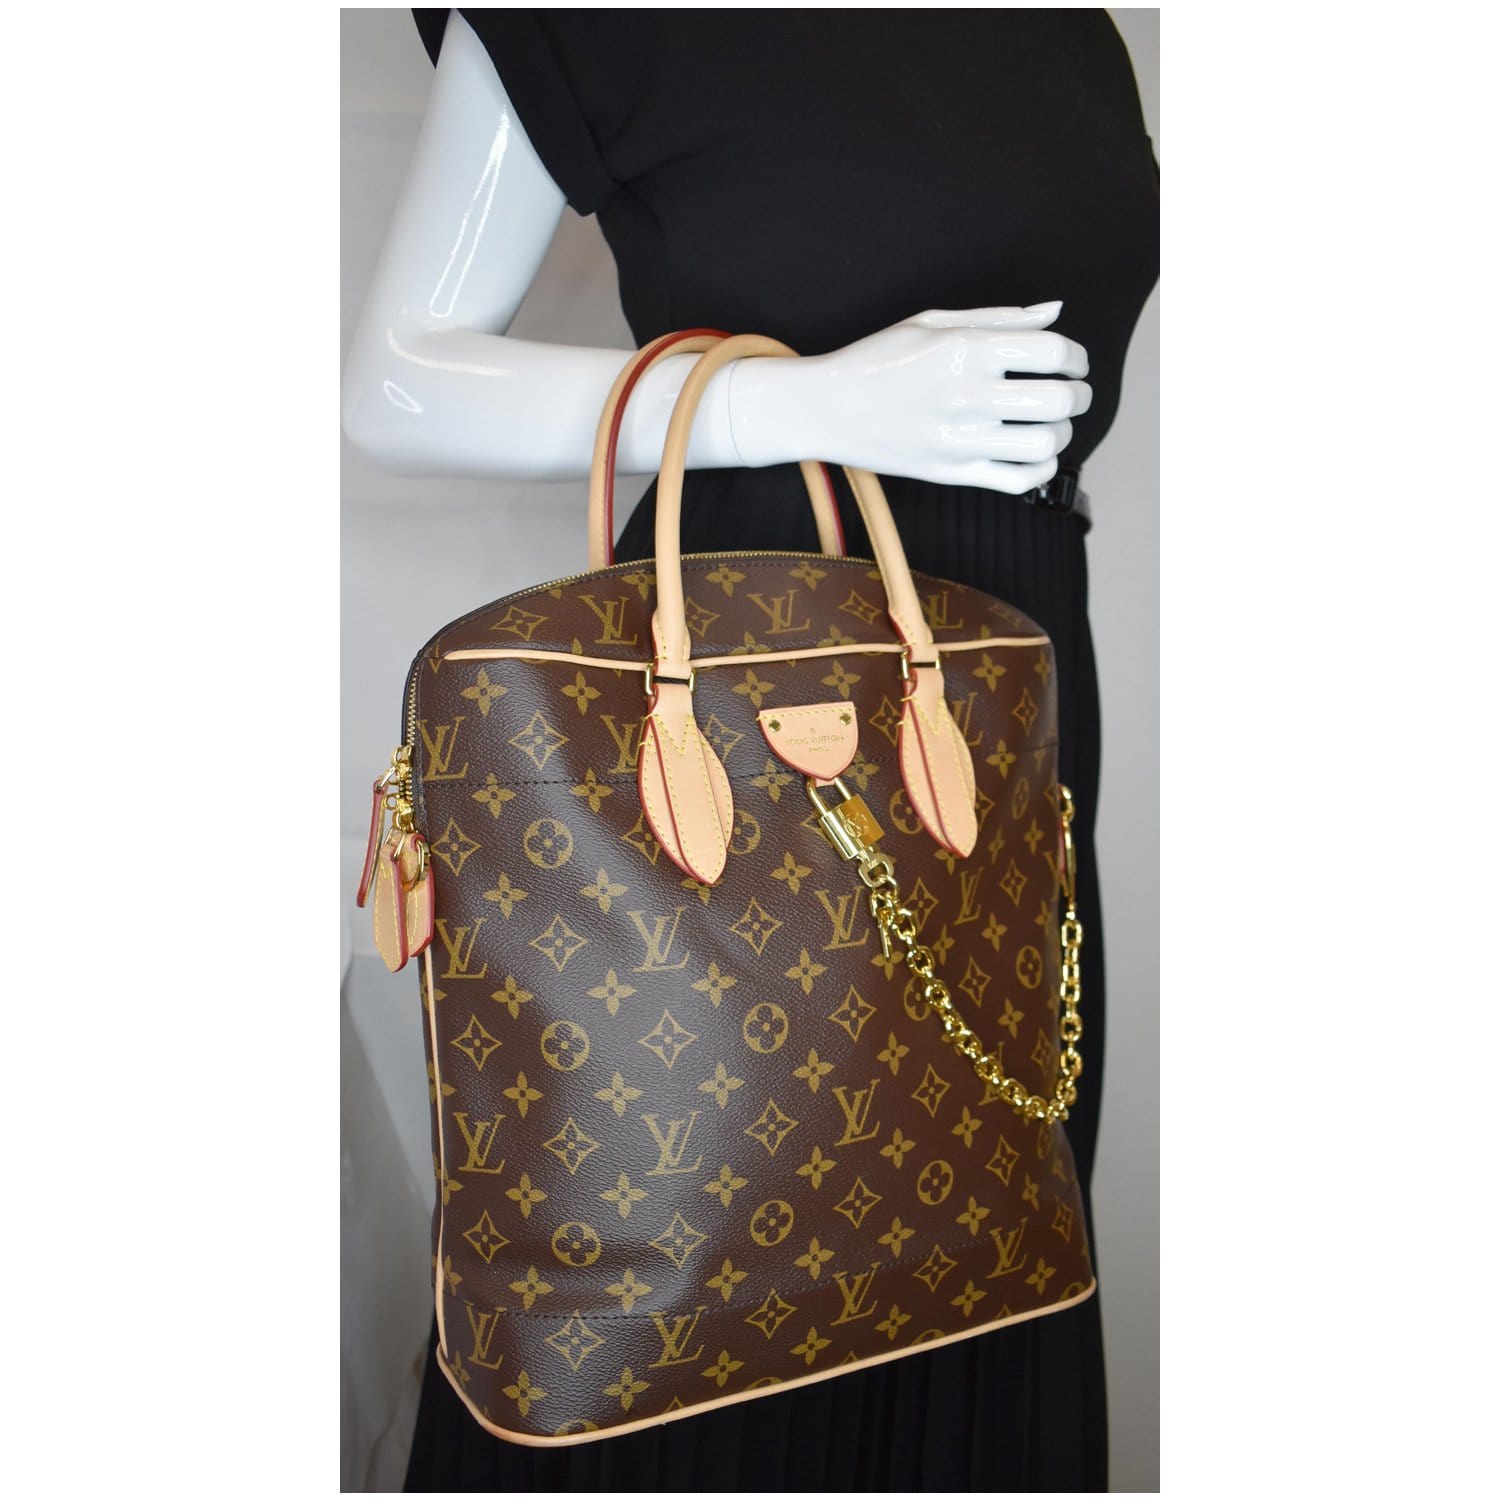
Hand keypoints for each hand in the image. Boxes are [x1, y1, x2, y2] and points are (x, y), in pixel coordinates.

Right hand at [727, 303, 1090, 494]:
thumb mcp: (933, 323)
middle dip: (1078, 396)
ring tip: (1050, 425)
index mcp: (964, 348)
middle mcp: (965, 394)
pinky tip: (1033, 454)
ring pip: (1044, 445)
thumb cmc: (879, 359)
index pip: (1052, 352)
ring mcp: (958, 437)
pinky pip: (1017, 480)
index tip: (1072, 362)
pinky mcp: (951, 472)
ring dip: (1061, 434)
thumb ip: (999, 318)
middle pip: (1058, 400)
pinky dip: (1040, 469)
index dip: (1076, 356)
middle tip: (1072, 394)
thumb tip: (1054, 312)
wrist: (828, 407)